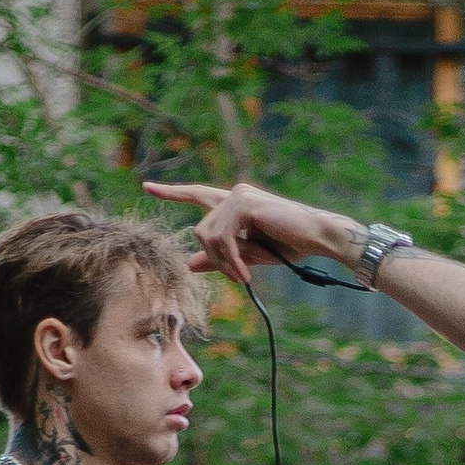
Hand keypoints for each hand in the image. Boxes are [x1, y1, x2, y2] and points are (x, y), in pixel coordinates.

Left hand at [143, 177, 354, 286]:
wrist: (317, 238)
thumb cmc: (289, 246)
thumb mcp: (248, 256)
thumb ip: (219, 258)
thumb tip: (190, 264)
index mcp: (234, 203)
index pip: (198, 195)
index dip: (172, 193)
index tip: (147, 187)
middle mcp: (234, 194)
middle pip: (199, 230)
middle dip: (212, 259)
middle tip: (236, 278)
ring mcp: (238, 195)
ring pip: (207, 235)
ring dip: (223, 262)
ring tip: (243, 276)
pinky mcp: (244, 203)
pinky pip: (222, 237)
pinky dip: (231, 259)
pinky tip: (246, 272)